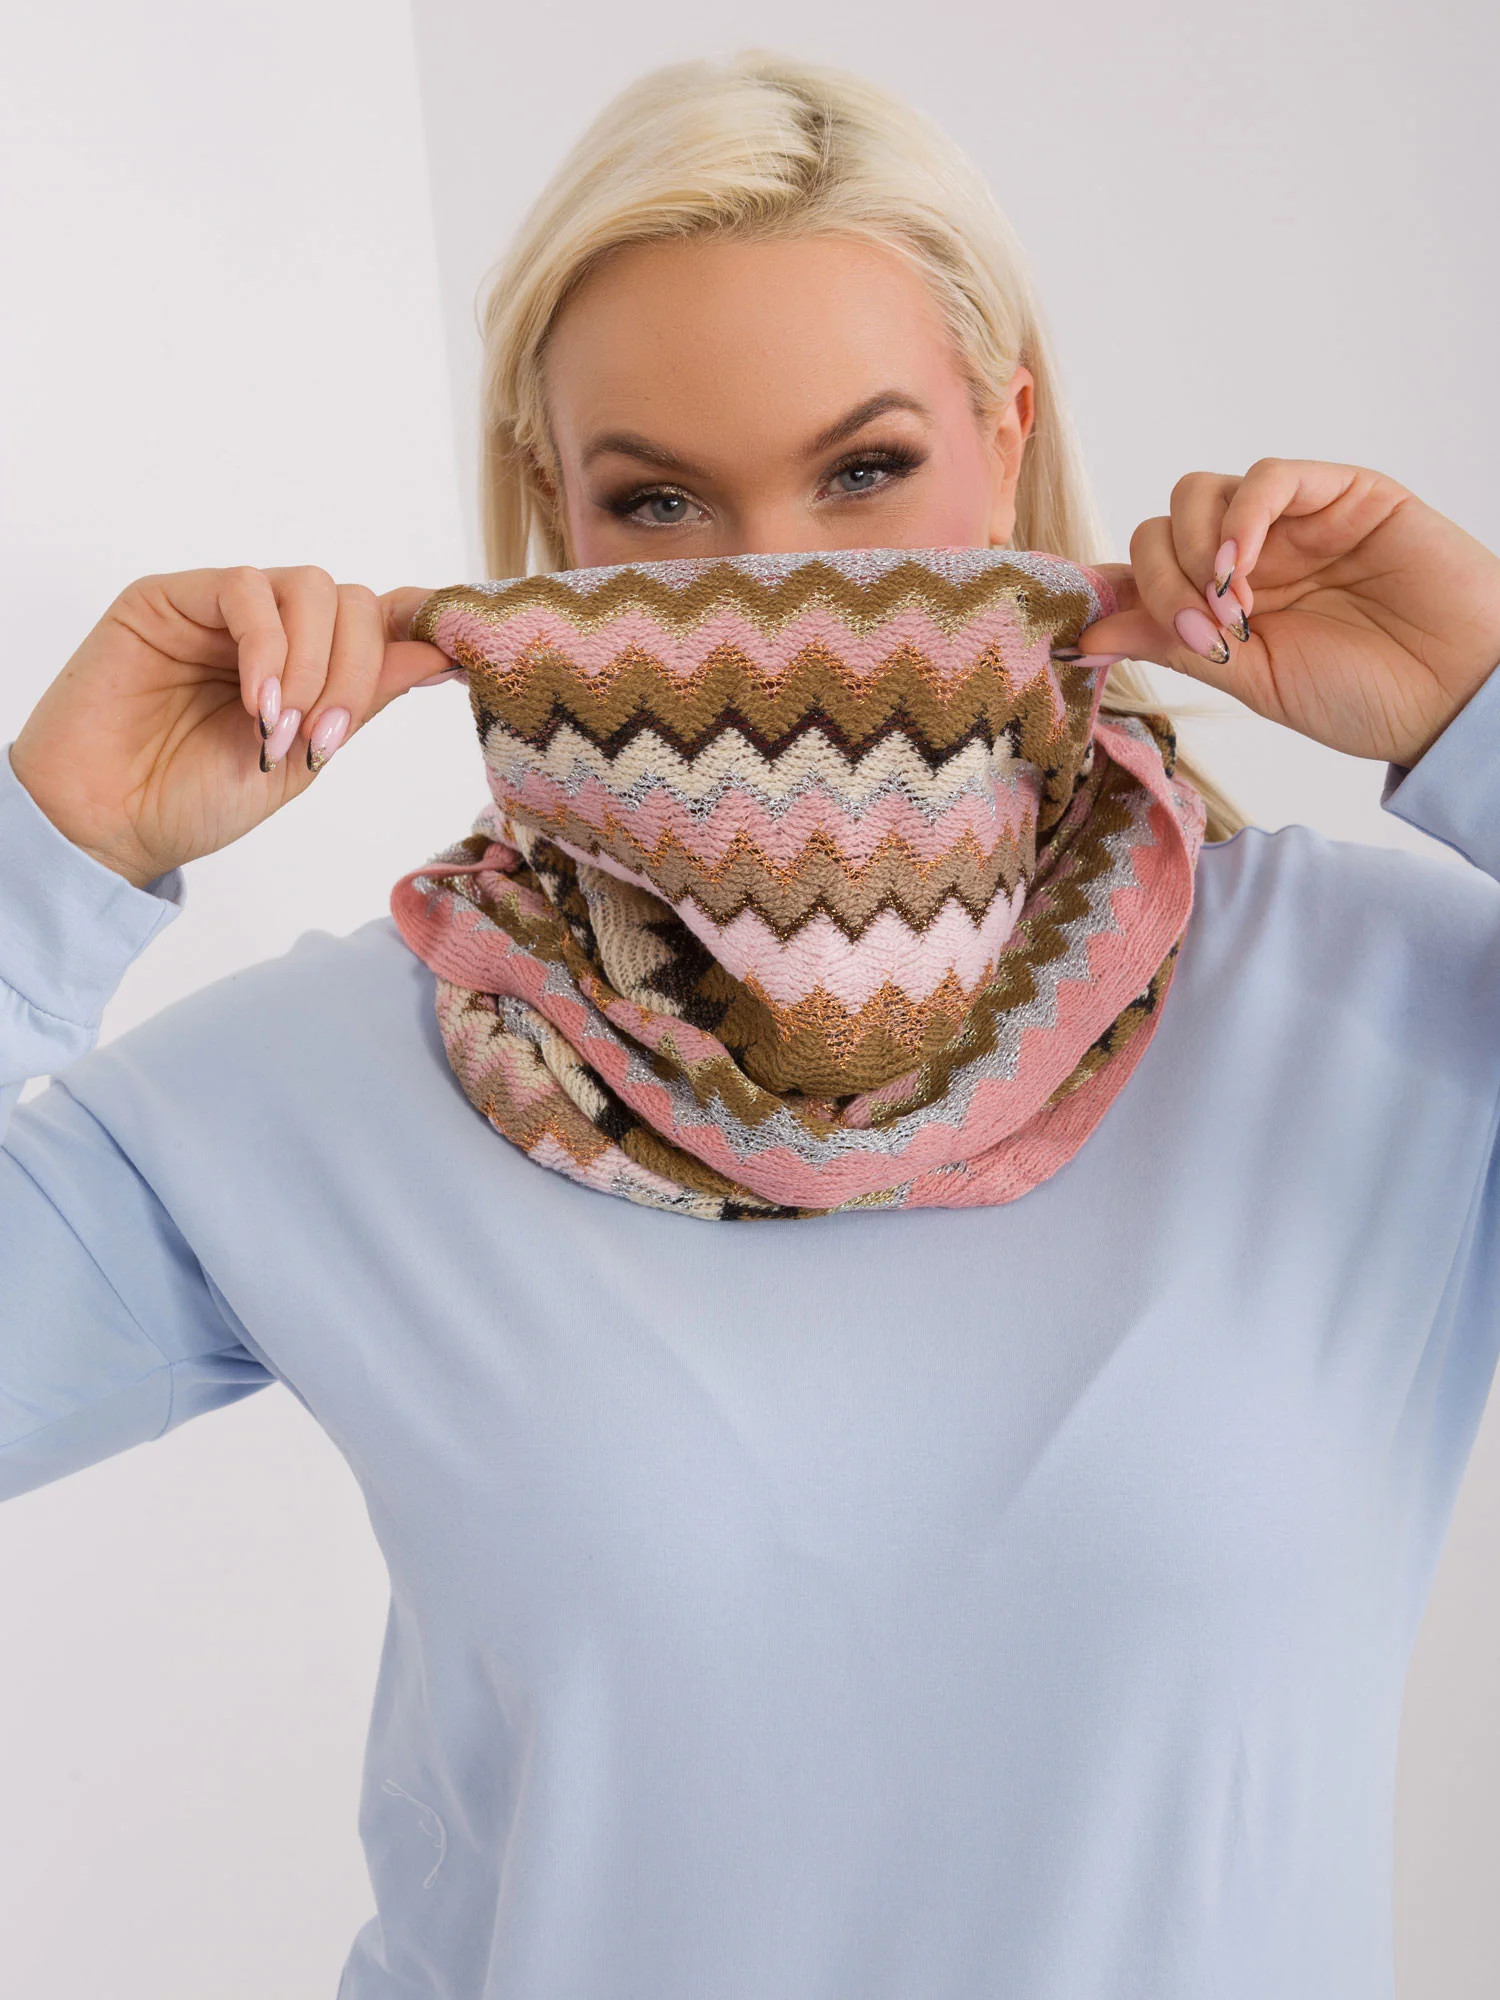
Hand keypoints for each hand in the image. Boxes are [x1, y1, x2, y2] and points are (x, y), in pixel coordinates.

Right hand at [9, 566, 454, 889]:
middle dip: (356, 674)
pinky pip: (246, 588)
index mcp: (310, 665)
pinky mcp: (172, 595)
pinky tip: (255, 703)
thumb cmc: (196, 799)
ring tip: (280, 730)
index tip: (457, 661)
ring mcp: (224, 608)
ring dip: (313, 665)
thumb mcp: (306, 757)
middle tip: (323, 739)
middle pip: (354, 603)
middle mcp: (273, 629)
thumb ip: (364, 700)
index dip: (419, 629)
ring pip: (311, 588)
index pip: (378, 620)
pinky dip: (266, 647)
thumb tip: (438, 653)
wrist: (110, 822)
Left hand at [1075, 458, 1499, 766]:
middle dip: (1160, 579)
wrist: (1453, 696)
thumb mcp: (1249, 680)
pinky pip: (1268, 476)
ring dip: (1195, 551)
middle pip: (1160, 527)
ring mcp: (1292, 522)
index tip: (1085, 631)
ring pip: (1199, 493)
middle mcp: (1251, 555)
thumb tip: (1084, 635)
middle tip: (1203, 633)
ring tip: (1232, 612)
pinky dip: (1242, 515)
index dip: (1114, 590)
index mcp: (1223, 602)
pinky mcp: (1341, 492)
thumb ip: (1171, 645)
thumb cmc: (1361, 696)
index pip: (1146, 570)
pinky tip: (1243, 567)